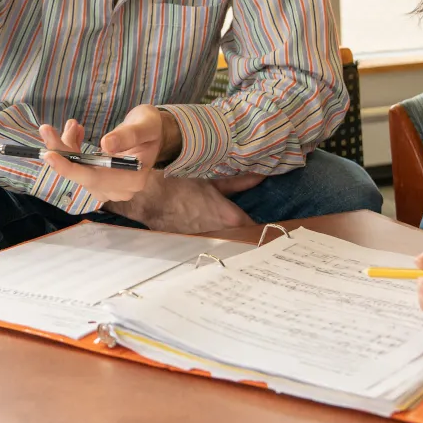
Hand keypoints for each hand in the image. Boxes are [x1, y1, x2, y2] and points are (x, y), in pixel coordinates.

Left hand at [38, 111, 158, 202]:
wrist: (153, 133)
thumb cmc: (150, 127)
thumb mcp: (144, 124)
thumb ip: (128, 135)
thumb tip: (107, 145)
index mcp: (133, 178)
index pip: (96, 178)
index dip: (71, 168)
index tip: (50, 154)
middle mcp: (120, 189)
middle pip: (83, 176)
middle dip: (62, 152)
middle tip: (46, 129)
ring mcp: (110, 187)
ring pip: (78, 171)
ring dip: (67, 148)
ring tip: (72, 125)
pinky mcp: (101, 181)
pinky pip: (80, 168)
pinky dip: (72, 150)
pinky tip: (75, 132)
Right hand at [105, 171, 252, 233]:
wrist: (147, 196)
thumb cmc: (180, 184)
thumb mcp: (210, 180)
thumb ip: (238, 181)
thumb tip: (261, 175)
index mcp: (229, 218)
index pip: (256, 231)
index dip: (266, 231)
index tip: (274, 230)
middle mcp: (219, 234)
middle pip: (243, 241)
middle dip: (250, 239)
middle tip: (260, 237)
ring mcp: (204, 243)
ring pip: (225, 246)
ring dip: (231, 242)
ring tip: (238, 240)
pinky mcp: (190, 246)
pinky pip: (207, 247)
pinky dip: (212, 244)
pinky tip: (214, 241)